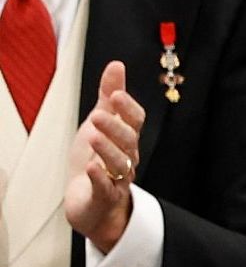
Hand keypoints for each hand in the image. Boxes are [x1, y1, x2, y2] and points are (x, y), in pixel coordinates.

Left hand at [65, 61, 145, 253]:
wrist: (89, 202)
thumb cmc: (96, 159)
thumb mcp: (100, 123)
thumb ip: (109, 96)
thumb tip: (117, 64)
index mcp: (126, 138)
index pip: (135, 121)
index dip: (128, 108)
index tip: (116, 94)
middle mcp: (127, 157)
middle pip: (128, 141)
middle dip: (115, 127)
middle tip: (97, 115)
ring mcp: (118, 178)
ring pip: (120, 164)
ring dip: (107, 149)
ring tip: (92, 136)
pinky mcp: (105, 197)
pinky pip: (106, 188)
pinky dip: (99, 178)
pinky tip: (91, 167)